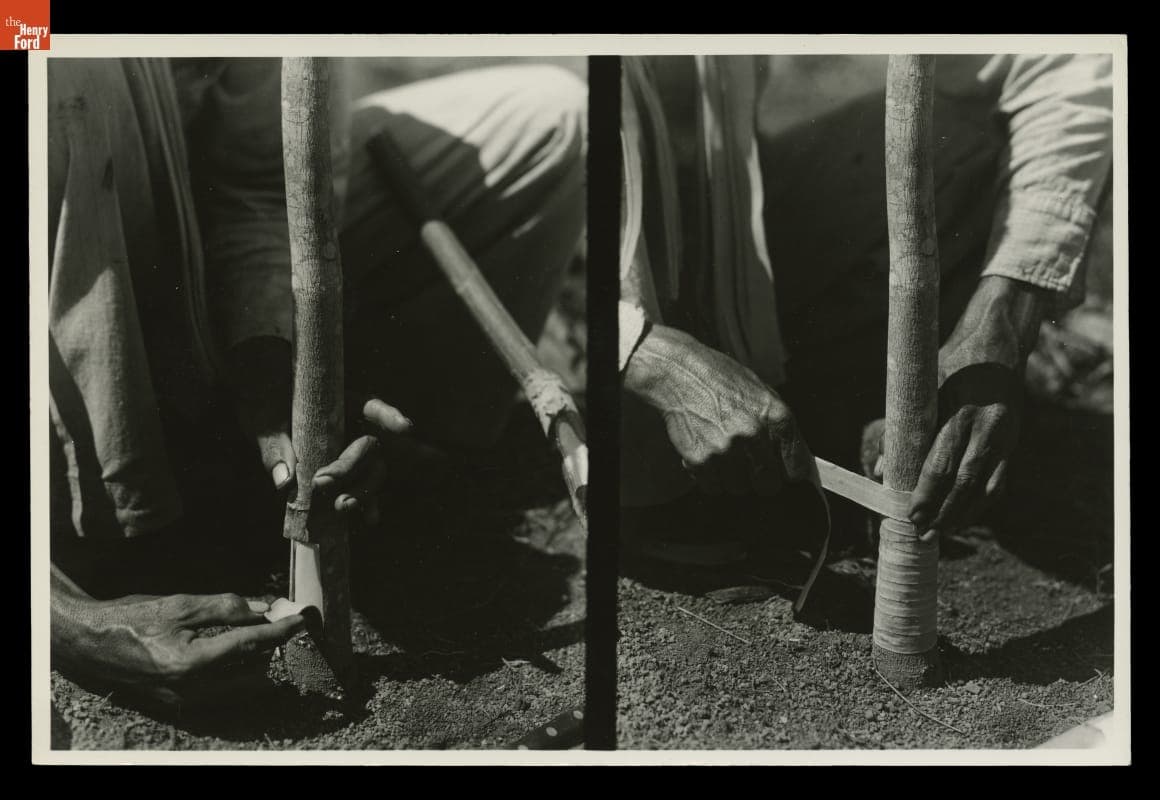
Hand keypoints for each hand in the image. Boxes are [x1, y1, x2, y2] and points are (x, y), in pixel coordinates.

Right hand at [51, 564, 303, 705]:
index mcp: (191, 662)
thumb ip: (226, 607)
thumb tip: (264, 609)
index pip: (251, 645)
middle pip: (255, 673)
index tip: (303, 620)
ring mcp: (186, 701)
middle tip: (275, 624)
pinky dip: (238, 673)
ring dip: (257, 663)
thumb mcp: (181, 604)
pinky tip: (235, 651)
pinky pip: (224, 693)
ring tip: (255, 635)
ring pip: (242, 688)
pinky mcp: (181, 705)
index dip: (281, 631)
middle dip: (271, 649)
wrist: (90, 643)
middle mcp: (192, 689)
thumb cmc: (133, 618)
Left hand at [225, 336, 420, 525]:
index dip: (389, 417)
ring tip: (342, 507)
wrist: (260, 408)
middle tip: (323, 483)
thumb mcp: (265, 418)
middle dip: (352, 467)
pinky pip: (358, 486)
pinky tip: (368, 519)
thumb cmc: (265, 401)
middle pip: (367, 447)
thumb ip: (276, 446)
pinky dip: (363, 502)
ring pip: (369, 471)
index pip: (370, 406)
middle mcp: (352, 425)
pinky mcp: (342, 471)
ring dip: (361, 490)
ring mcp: (350, 449)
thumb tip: (284, 480)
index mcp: (340, 402)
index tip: (405, 428)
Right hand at [623, 323, 812, 495]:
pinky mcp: (700, 458)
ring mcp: (726, 449)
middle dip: (759, 480)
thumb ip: (778, 425)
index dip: (787, 473)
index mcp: (776, 417)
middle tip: (748, 466)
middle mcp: (754, 435)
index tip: (780, 473)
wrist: (679, 372)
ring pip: (738, 489)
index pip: (795, 469)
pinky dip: (708, 477)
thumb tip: (792, 457)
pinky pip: (712, 487)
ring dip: (731, 478)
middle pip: (768, 486)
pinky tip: (706, 455)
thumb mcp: (761, 392)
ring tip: (722, 455)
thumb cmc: (720, 379)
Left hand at [860, 365, 1020, 541]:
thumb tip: (884, 469)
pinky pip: (999, 481)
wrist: (999, 348)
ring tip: (943, 534)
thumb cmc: (953, 365)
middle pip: (963, 481)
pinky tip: (966, 517)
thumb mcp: (925, 389)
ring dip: (963, 514)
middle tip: (924, 533)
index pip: (941, 463)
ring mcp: (1004, 438)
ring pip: (985, 487)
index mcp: (961, 414)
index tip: (911, 514)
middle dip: (943, 512)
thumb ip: (904, 428)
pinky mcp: (1013, 443)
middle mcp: (987, 429)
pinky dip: (982, 502)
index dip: (926, 493)